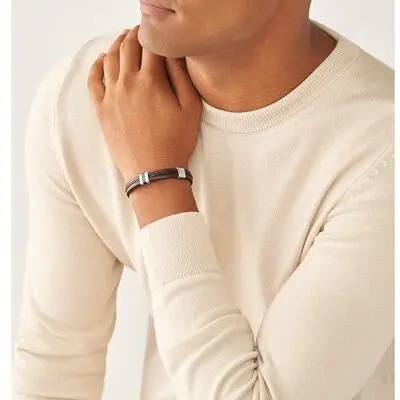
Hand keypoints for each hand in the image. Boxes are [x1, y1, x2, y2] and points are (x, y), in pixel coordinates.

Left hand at [87, 26, 201, 181]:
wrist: (153, 172)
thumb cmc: (175, 143)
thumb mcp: (191, 109)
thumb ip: (182, 77)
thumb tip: (173, 53)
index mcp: (151, 81)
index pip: (151, 45)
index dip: (156, 34)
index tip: (159, 32)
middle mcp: (127, 83)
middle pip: (128, 47)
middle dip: (136, 34)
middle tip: (142, 31)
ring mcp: (111, 96)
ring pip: (110, 59)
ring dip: (118, 44)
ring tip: (125, 40)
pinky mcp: (102, 110)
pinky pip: (94, 80)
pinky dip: (97, 65)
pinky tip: (102, 59)